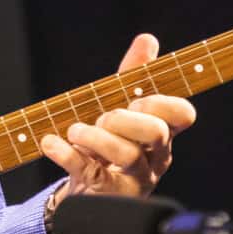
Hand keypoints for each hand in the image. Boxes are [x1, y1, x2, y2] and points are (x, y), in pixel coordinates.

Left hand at [39, 33, 196, 199]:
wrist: (88, 191)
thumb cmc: (110, 144)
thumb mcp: (121, 107)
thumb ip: (134, 75)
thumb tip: (147, 39)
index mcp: (162, 134)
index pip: (182, 115)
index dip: (162, 101)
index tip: (136, 99)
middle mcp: (154, 158)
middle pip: (156, 132)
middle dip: (126, 118)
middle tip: (103, 117)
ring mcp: (134, 179)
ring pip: (127, 154)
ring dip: (96, 136)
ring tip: (75, 131)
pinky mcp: (107, 194)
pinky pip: (91, 173)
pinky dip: (67, 154)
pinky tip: (50, 143)